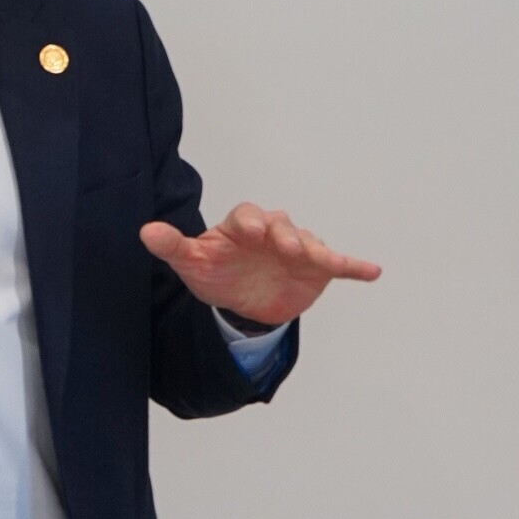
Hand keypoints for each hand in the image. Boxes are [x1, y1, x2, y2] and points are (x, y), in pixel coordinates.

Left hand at [140, 201, 380, 324]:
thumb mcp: (191, 263)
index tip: (249, 232)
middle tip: (286, 246)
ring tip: (322, 259)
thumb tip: (146, 231)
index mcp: (242, 225)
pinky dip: (354, 266)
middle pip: (282, 226)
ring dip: (316, 250)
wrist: (242, 303)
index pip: (247, 216)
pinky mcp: (317, 268)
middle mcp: (274, 231)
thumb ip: (173, 246)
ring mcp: (298, 248)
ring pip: (310, 243)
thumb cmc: (217, 273)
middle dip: (285, 234)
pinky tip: (373, 271)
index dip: (249, 222)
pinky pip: (338, 264)